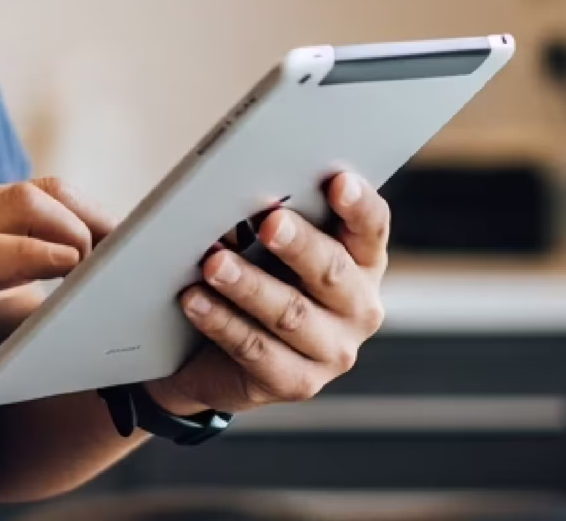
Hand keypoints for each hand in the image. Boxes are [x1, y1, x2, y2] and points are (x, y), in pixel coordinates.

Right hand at [0, 178, 109, 411]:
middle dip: (95, 217)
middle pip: (42, 189)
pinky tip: (68, 269)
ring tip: (107, 266)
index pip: (30, 193)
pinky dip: (40, 253)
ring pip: (27, 203)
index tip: (114, 244)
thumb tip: (35, 271)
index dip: (80, 214)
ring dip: (79, 230)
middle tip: (129, 255)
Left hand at [148, 171, 389, 415]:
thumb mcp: (277, 251)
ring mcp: (333, 352)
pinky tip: (194, 300)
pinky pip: (255, 349)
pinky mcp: (297, 383)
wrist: (224, 359)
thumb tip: (244, 190)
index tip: (338, 182)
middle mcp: (359, 308)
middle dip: (299, 245)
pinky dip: (221, 321)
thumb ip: (280, 222)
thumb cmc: (261, 282)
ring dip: (249, 285)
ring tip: (213, 263)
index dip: (358, 205)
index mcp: (363, 263)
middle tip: (270, 222)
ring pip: (290, 313)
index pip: (371, 227)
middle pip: (333, 271)